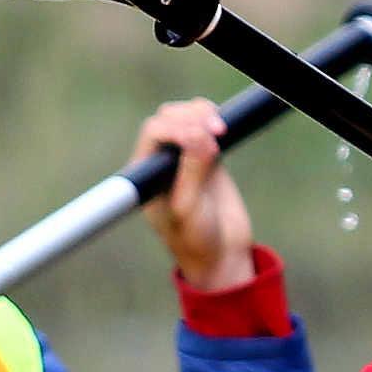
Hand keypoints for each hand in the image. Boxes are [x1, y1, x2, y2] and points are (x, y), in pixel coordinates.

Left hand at [141, 100, 257, 290]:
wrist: (221, 256)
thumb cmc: (195, 241)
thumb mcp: (188, 209)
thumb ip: (191, 172)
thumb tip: (200, 135)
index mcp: (147, 174)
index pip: (154, 132)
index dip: (175, 127)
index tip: (198, 137)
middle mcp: (162, 161)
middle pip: (170, 118)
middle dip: (191, 118)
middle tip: (215, 133)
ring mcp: (186, 158)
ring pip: (189, 117)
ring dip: (204, 115)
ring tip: (221, 131)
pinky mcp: (209, 159)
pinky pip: (208, 128)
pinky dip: (215, 122)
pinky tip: (224, 131)